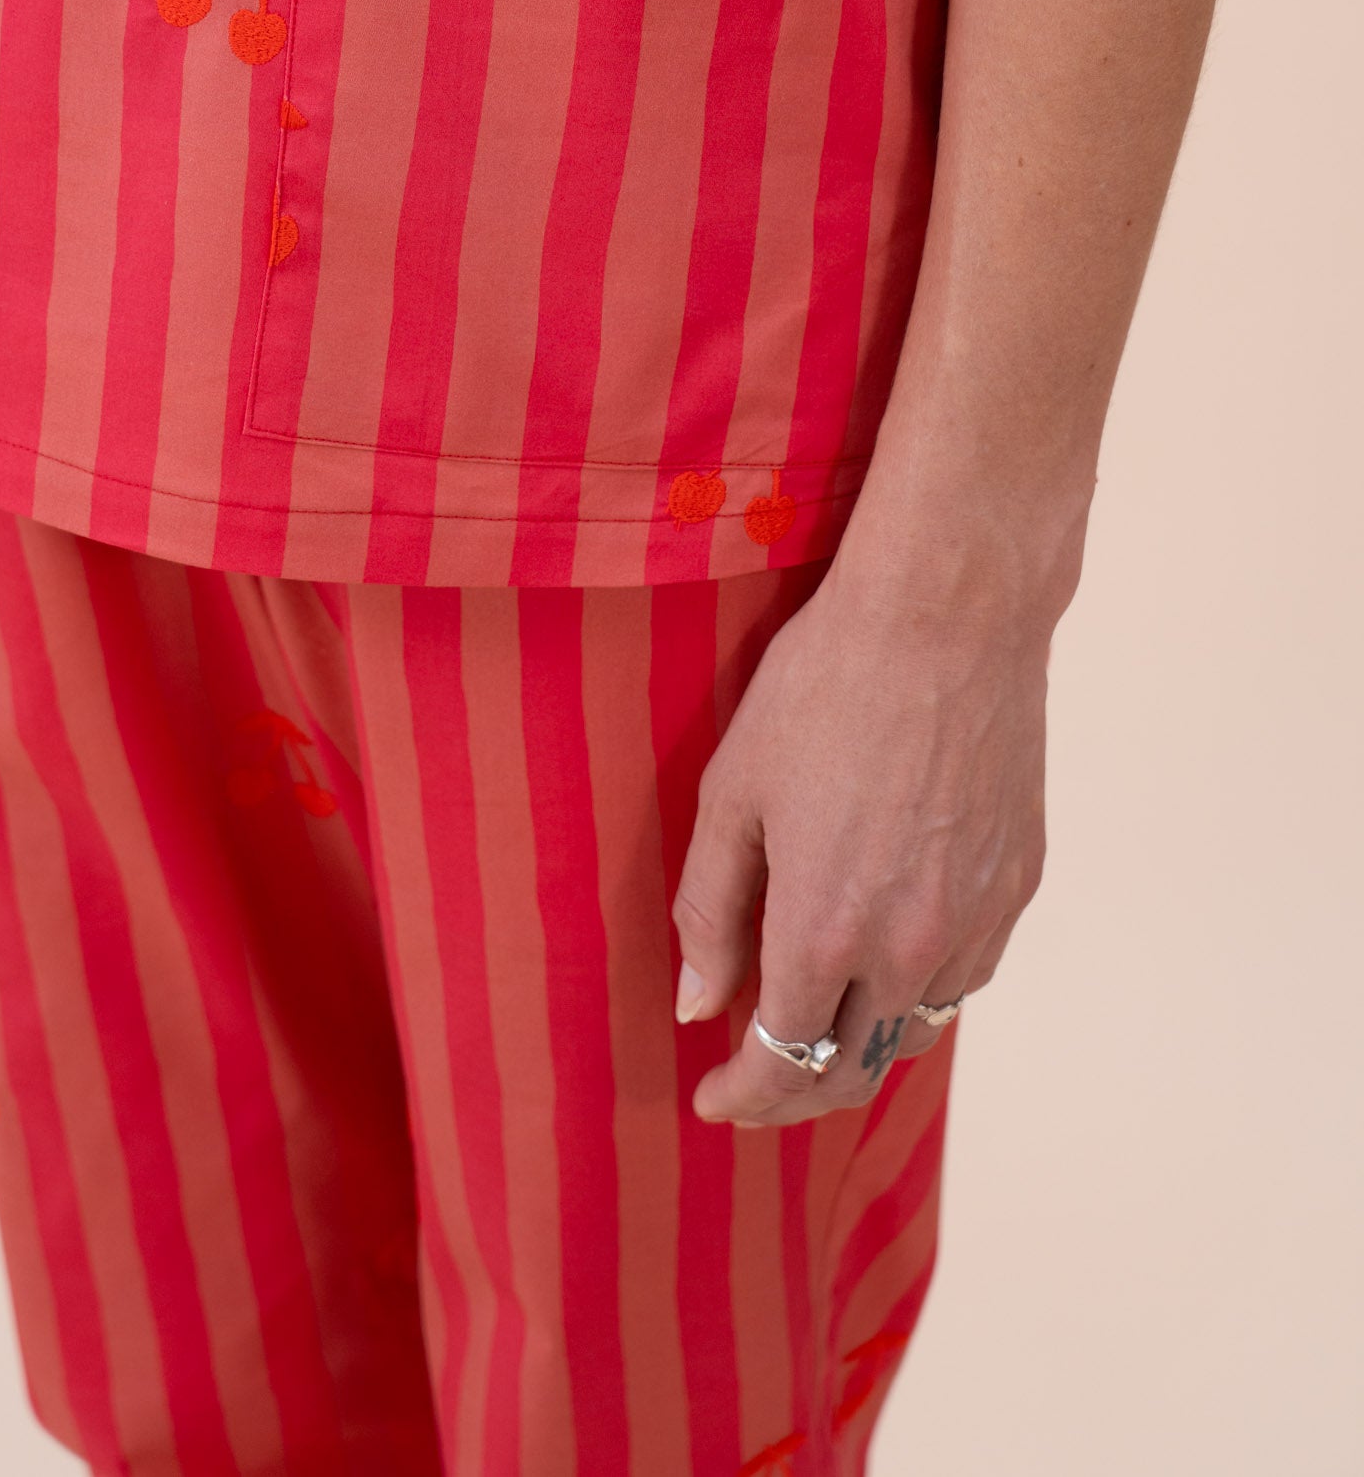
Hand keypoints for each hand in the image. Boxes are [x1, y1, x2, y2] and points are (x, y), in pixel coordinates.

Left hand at [671, 536, 1052, 1123]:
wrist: (947, 617)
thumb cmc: (824, 688)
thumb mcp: (734, 791)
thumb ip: (709, 909)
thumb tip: (697, 1006)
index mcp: (825, 929)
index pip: (781, 1063)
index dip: (742, 1097)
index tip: (712, 1101)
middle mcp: (910, 946)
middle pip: (853, 1069)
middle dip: (796, 1094)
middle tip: (755, 1084)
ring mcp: (976, 921)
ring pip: (914, 1028)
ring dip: (860, 1043)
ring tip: (816, 1019)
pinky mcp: (1020, 885)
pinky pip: (964, 974)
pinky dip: (917, 989)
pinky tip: (886, 954)